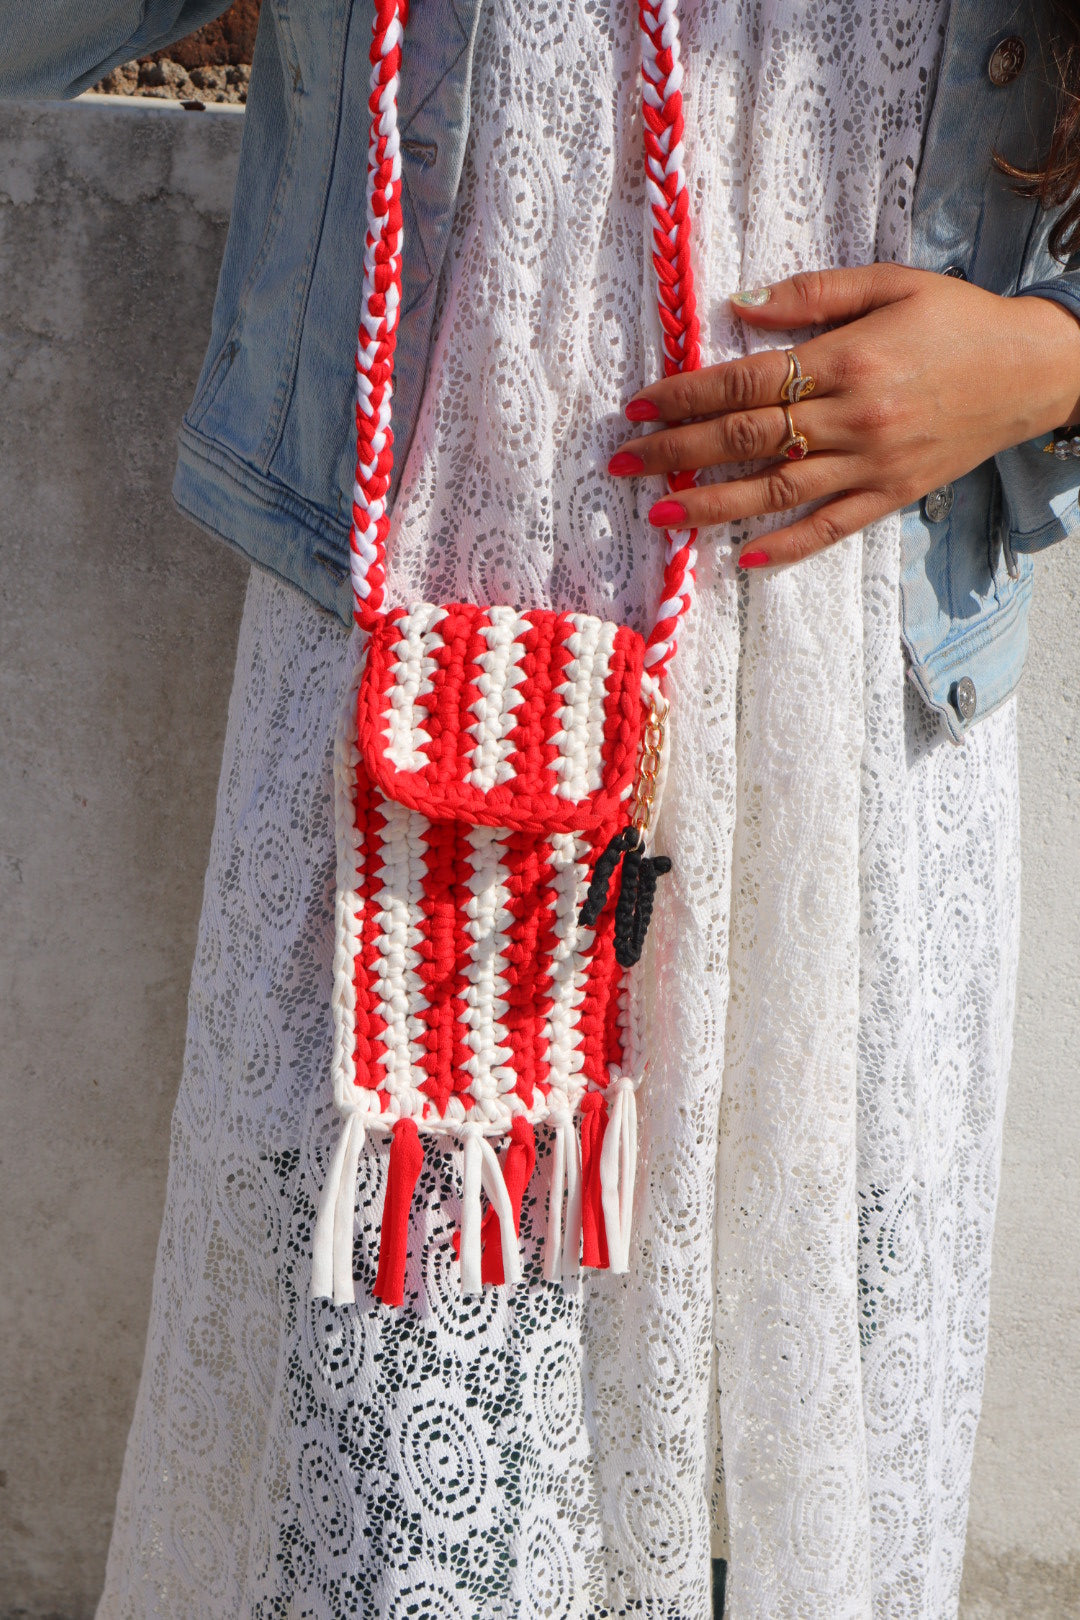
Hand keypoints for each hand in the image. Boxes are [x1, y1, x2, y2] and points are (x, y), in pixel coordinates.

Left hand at [609, 264, 1079, 567]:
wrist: (1032, 370)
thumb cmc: (957, 319)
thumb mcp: (890, 283)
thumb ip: (813, 295)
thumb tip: (738, 307)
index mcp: (849, 359)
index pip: (748, 381)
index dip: (688, 395)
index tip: (640, 405)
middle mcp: (854, 417)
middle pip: (748, 437)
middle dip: (678, 452)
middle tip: (623, 463)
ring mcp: (871, 463)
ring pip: (776, 490)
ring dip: (712, 504)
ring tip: (659, 514)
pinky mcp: (890, 496)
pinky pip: (830, 528)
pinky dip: (786, 547)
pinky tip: (742, 560)